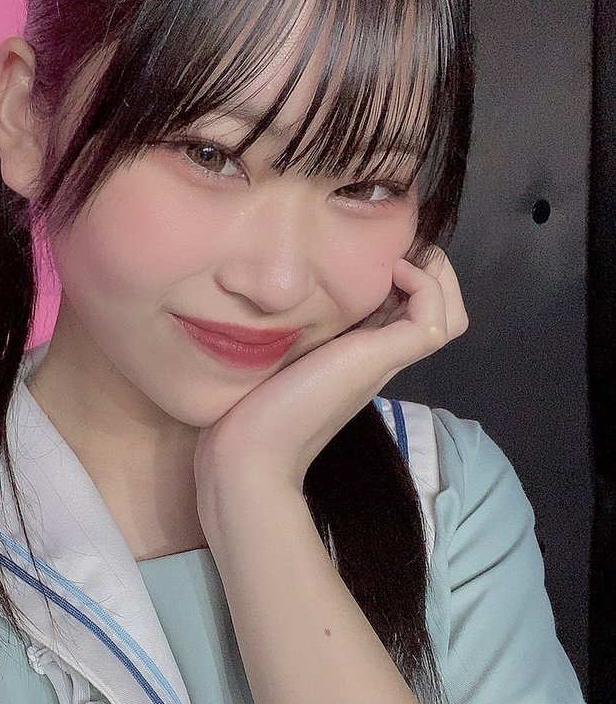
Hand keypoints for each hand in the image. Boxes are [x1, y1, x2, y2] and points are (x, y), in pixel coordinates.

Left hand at [193, 245, 467, 496]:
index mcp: (361, 353)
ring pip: (450, 314)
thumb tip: (278, 292)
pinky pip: (435, 318)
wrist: (252, 453)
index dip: (408, 274)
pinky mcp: (381, 360)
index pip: (415, 310)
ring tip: (397, 260)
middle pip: (445, 311)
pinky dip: (425, 285)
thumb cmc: (253, 408)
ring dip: (434, 275)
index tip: (375, 253)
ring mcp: (386, 360)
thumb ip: (293, 327)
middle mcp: (381, 357)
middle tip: (394, 250)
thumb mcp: (279, 352)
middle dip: (430, 269)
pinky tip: (389, 274)